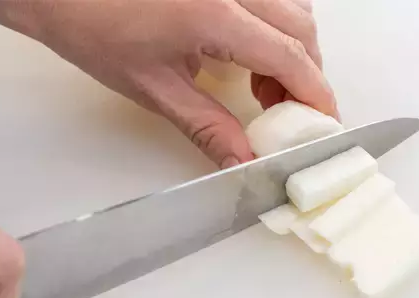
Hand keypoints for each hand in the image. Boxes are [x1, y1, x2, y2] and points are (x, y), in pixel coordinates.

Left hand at [0, 0, 336, 168]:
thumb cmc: (93, 29)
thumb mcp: (155, 89)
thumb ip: (209, 127)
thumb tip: (244, 162)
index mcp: (215, 15)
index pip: (290, 56)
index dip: (316, 94)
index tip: (325, 123)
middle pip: (302, 30)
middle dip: (307, 76)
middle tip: (289, 114)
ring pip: (294, 8)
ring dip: (294, 50)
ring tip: (267, 88)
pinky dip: (278, 28)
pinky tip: (253, 54)